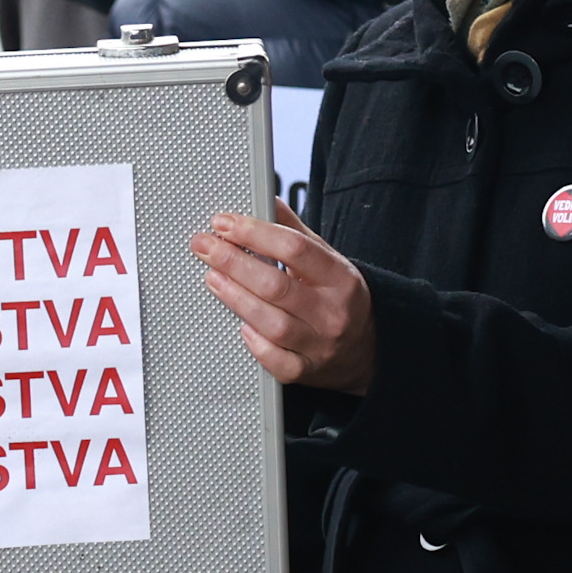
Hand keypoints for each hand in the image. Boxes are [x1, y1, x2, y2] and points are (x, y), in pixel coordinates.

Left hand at [193, 204, 375, 392]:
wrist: (367, 351)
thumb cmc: (340, 299)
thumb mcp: (329, 261)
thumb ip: (296, 232)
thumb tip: (266, 200)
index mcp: (340, 277)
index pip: (294, 248)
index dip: (254, 233)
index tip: (224, 223)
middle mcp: (332, 312)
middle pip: (276, 285)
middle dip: (234, 262)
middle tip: (204, 246)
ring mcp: (319, 345)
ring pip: (272, 323)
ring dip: (236, 298)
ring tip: (212, 277)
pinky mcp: (306, 372)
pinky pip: (276, 361)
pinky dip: (255, 343)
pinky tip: (240, 325)